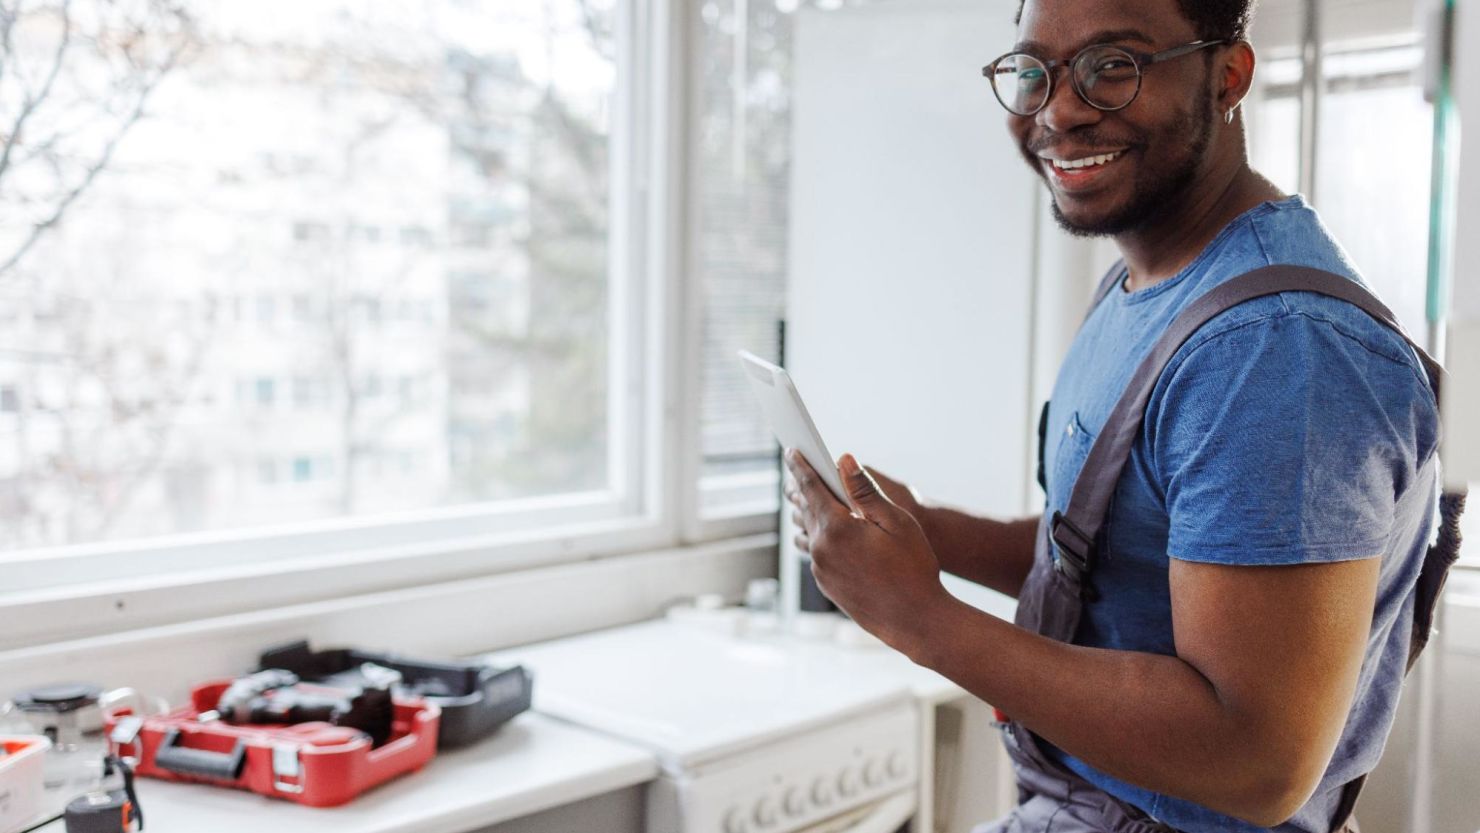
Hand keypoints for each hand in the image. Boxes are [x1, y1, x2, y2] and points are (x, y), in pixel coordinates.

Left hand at [784, 449, 949, 655]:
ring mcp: (821, 570)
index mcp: (836, 528)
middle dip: (800, 488)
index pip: (810, 488)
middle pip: (804, 509)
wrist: (915, 620)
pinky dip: (817, 536)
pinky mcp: (826, 585)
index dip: (800, 467)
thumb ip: (865, 490)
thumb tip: (844, 461)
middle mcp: (821, 549)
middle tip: (796, 470)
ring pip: (807, 533)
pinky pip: (815, 553)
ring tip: (807, 499)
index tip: (791, 451)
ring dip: (806, 514)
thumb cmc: (913, 568)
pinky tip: (824, 532)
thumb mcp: (896, 521)